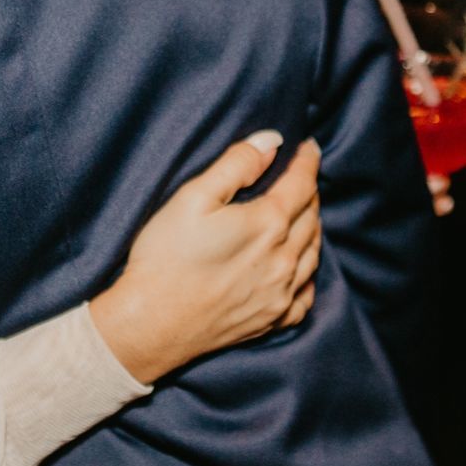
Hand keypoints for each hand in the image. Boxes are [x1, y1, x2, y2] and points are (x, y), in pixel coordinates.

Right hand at [90, 132, 321, 383]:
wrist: (151, 324)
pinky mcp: (272, 320)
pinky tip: (299, 266)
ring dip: (312, 227)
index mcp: (268, 225)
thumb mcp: (193, 197)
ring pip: (313, 252)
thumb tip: (272, 141)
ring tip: (303, 212)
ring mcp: (281, 294)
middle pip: (311, 216)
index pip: (302, 184)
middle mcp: (284, 260)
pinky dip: (308, 273)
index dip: (307, 160)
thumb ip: (236, 164)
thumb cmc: (166, 257)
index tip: (308, 146)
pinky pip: (306, 294)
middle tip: (300, 176)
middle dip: (309, 191)